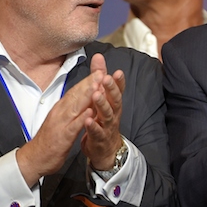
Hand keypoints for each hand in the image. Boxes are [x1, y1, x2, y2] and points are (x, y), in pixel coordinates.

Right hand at [16, 64, 99, 186]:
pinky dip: (82, 119)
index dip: (88, 81)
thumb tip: (81, 96)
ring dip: (86, 96)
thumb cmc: (50, 139)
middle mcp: (60, 112)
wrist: (34, 158)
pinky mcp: (62, 137)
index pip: (76, 91)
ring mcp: (60, 124)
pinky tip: (90, 113)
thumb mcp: (61, 119)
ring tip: (98, 86)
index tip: (99, 71)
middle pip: (76, 95)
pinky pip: (73, 127)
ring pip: (74, 107)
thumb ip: (71, 107)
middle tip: (101, 72)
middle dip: (89, 83)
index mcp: (61, 108)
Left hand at [80, 53, 125, 170]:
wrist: (105, 149)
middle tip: (106, 79)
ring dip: (102, 104)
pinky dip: (93, 126)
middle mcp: (113, 113)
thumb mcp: (103, 99)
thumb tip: (98, 57)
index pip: (118, 90)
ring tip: (96, 95)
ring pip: (107, 115)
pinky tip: (88, 120)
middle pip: (115, 100)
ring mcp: (107, 126)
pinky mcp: (100, 138)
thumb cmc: (103, 121)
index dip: (119, 81)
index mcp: (113, 104)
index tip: (117, 71)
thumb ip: (100, 78)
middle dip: (111, 89)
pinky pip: (97, 132)